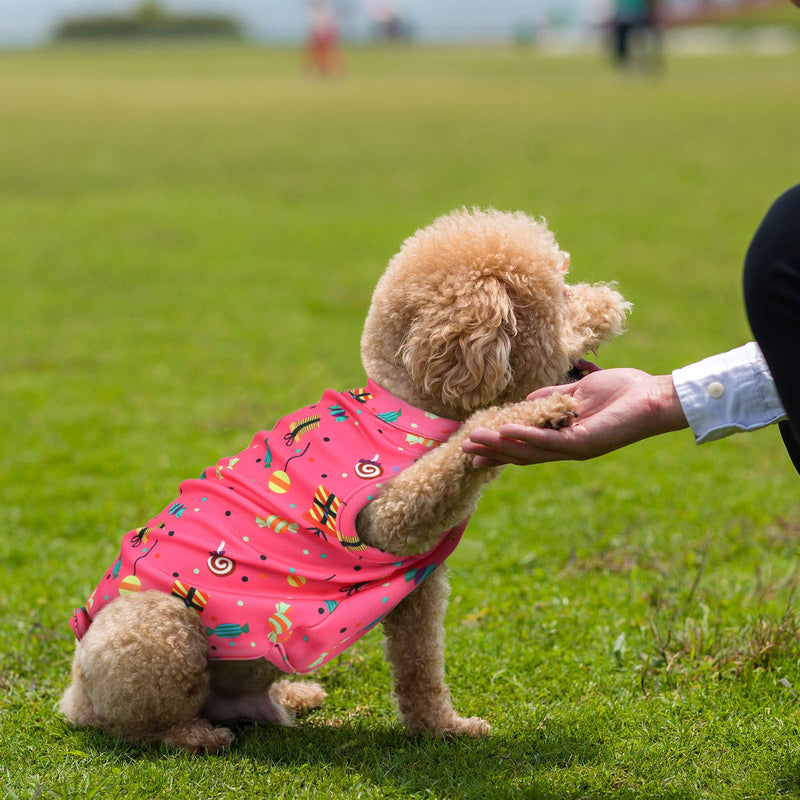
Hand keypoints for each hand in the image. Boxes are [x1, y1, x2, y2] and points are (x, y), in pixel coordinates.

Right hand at [462, 368, 687, 465]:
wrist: (653, 397)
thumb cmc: (621, 392)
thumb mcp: (578, 392)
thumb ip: (552, 399)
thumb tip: (526, 402)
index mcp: (564, 435)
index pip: (526, 444)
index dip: (499, 446)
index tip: (474, 447)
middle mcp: (566, 446)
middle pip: (522, 452)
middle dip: (493, 451)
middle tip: (465, 450)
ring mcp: (574, 447)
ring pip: (530, 450)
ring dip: (501, 446)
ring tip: (475, 440)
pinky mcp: (583, 443)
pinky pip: (549, 441)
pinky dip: (526, 437)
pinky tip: (506, 432)